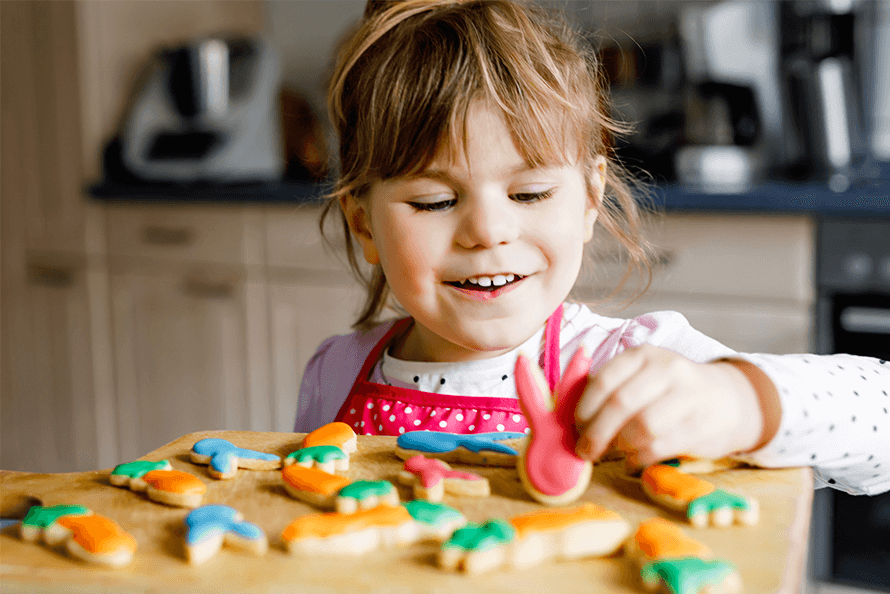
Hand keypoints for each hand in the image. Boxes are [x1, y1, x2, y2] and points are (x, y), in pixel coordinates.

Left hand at [574, 345, 769, 466]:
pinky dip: (639, 458)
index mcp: (642, 355)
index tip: (574, 427)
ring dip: (620, 446)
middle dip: (596, 433)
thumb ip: (611, 390)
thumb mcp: (642, 377)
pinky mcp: (701, 425)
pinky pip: (660, 447)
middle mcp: (666, 369)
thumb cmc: (669, 391)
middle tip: (585, 451)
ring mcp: (687, 396)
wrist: (729, 399)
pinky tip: (633, 459)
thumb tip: (568, 419)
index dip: (583, 408)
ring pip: (642, 427)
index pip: (603, 380)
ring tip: (614, 452)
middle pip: (620, 404)